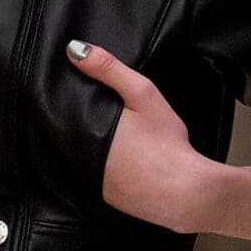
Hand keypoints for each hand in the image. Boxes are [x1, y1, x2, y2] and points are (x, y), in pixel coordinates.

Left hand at [65, 39, 209, 229]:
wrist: (186, 191)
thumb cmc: (166, 144)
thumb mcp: (141, 95)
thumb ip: (109, 69)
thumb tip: (75, 50)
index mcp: (87, 136)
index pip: (63, 122)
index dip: (69, 113)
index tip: (77, 107)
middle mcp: (85, 164)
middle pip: (76, 142)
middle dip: (86, 133)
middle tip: (108, 125)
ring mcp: (96, 186)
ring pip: (88, 164)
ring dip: (96, 155)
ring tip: (118, 145)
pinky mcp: (110, 201)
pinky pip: (102, 183)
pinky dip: (110, 174)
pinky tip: (126, 167)